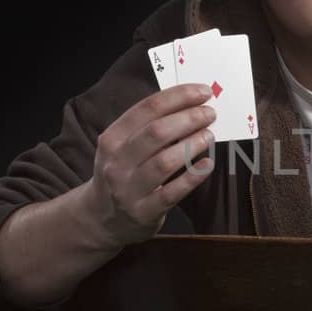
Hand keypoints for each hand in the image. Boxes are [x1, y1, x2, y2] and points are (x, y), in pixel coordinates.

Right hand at [86, 82, 217, 246]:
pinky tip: (207, 164)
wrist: (102, 218)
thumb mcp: (122, 147)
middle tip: (210, 114)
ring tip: (208, 135)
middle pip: (156, 132)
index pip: (147, 109)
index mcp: (112, 139)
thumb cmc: (122, 174)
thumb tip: (190, 105)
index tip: (203, 92)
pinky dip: (193, 176)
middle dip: (189, 118)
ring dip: (192, 145)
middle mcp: (116, 163)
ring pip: (164, 162)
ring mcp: (128, 189)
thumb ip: (148, 127)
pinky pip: (172, 192)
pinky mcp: (144, 211)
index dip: (179, 97)